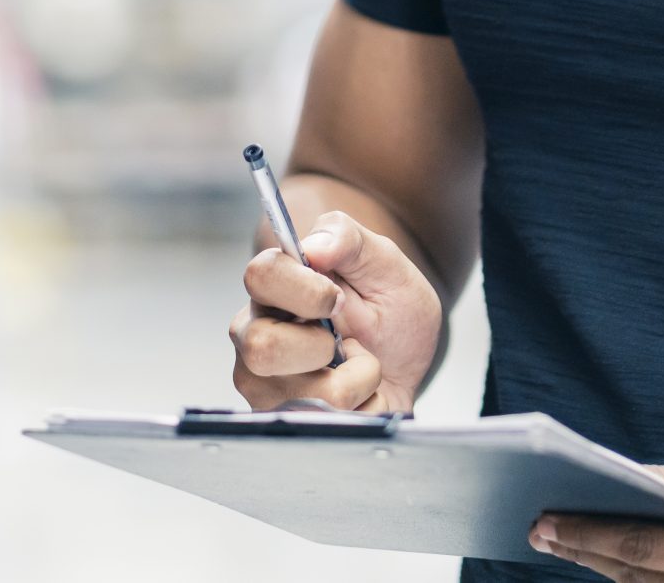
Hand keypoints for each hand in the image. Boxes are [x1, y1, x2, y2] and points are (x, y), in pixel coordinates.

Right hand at [228, 211, 441, 413]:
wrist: (406, 364)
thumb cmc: (388, 309)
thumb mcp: (383, 264)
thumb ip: (348, 238)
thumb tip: (315, 246)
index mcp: (274, 287)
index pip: (259, 276)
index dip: (304, 288)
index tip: (337, 297)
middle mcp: (257, 335)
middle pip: (262, 347)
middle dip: (321, 346)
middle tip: (345, 339)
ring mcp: (267, 385)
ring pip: (304, 396)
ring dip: (356, 381)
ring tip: (360, 366)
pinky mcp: (287, 422)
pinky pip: (331, 425)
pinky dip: (365, 408)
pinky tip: (361, 396)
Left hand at [531, 460, 663, 582]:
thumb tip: (617, 480)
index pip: (644, 549)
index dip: (588, 533)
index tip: (547, 521)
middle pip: (637, 580)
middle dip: (585, 552)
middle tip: (540, 530)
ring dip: (604, 569)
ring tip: (564, 541)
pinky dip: (639, 581)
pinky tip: (610, 560)